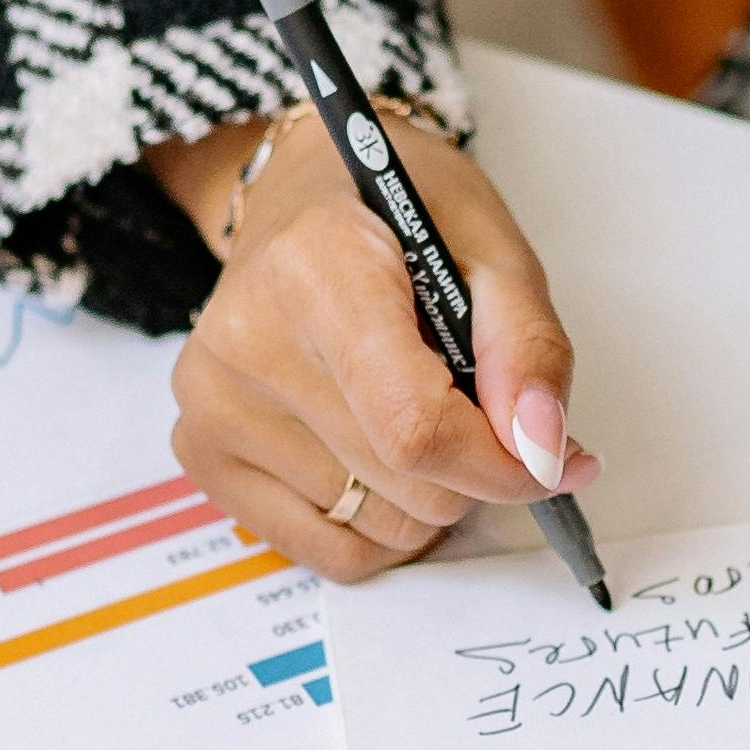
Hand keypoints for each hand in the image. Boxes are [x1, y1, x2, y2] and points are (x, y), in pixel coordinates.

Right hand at [144, 104, 593, 582]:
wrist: (301, 198)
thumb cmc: (396, 219)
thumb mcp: (490, 248)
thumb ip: (528, 348)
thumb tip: (544, 452)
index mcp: (315, 269)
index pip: (415, 427)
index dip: (501, 464)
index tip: (546, 458)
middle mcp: (245, 341)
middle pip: (405, 485)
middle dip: (469, 466)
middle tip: (465, 396)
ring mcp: (213, 404)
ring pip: (378, 528)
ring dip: (424, 493)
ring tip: (408, 409)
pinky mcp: (202, 452)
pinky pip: (330, 551)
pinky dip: (379, 524)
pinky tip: (374, 455)